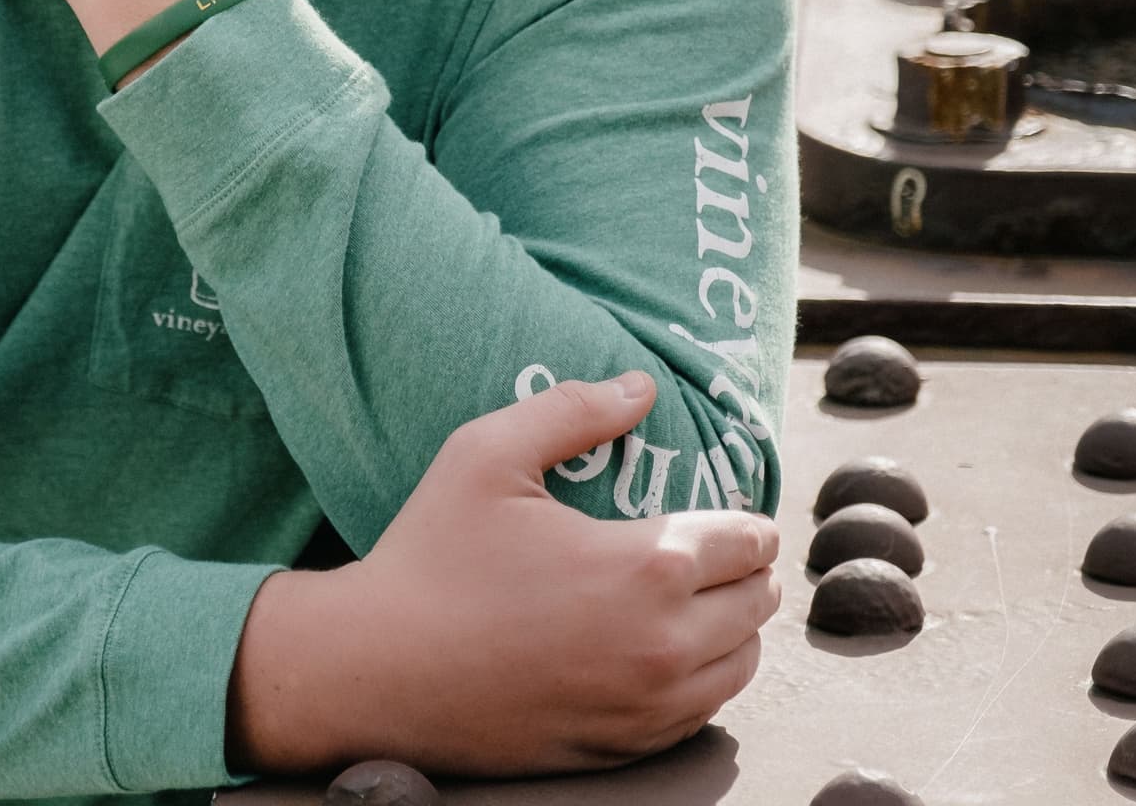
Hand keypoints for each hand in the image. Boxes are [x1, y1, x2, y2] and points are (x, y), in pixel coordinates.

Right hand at [272, 375, 779, 775]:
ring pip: (740, 667)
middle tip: (728, 549)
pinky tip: (671, 653)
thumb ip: (570, 409)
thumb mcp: (486, 454)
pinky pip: (700, 715)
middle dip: (750, 570)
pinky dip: (704, 680)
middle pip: (757, 605)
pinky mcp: (623, 749)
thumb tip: (641, 385)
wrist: (378, 671)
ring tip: (706, 599)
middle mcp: (663, 646)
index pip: (746, 542)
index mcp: (644, 567)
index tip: (738, 511)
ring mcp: (646, 708)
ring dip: (736, 628)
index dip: (750, 520)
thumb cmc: (432, 555)